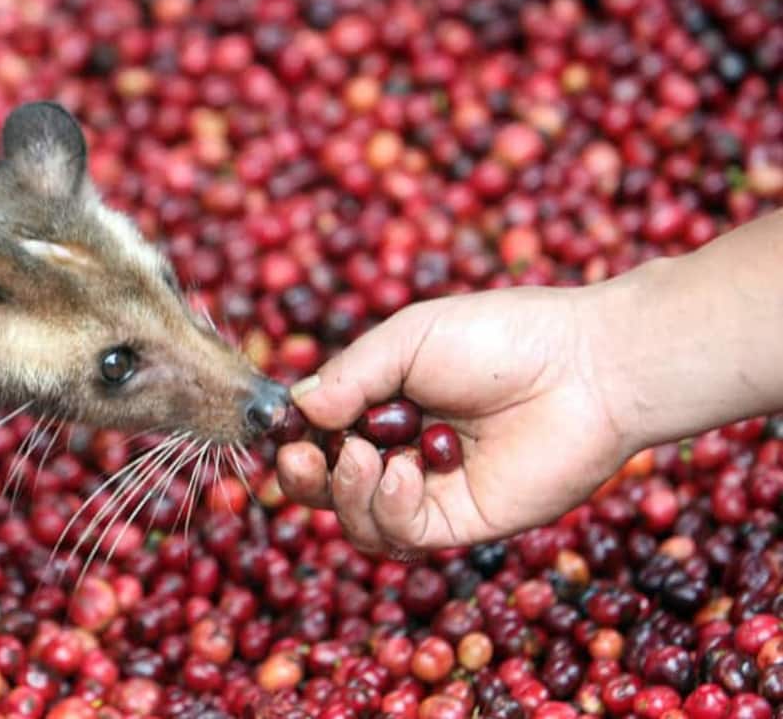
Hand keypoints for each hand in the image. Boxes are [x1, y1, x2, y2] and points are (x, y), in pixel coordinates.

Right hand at [276, 285, 629, 554]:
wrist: (586, 368)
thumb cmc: (502, 338)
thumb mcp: (409, 339)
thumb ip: (350, 375)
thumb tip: (297, 411)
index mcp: (383, 403)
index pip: (319, 434)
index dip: (293, 439)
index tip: (283, 430)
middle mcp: (399, 450)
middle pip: (326, 486)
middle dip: (302, 477)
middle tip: (302, 459)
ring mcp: (429, 490)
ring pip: (357, 518)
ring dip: (346, 491)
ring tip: (366, 457)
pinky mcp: (461, 522)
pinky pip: (402, 533)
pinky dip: (388, 506)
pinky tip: (403, 471)